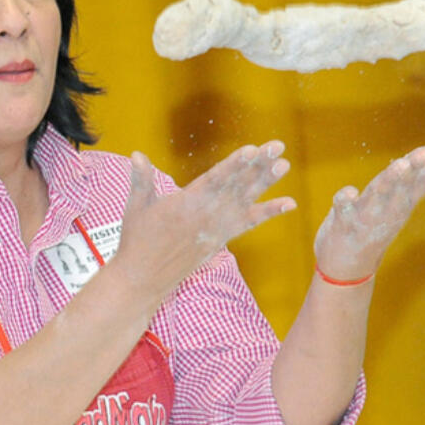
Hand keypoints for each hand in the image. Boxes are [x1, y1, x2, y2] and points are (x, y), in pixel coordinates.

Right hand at [113, 141, 296, 296]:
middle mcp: (207, 214)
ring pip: (246, 199)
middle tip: (278, 146)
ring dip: (266, 182)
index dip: (235, 164)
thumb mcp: (136, 207)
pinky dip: (269, 212)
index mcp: (186, 202)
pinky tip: (289, 203)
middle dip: (258, 165)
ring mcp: (217, 227)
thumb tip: (135, 153)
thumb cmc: (137, 240)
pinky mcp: (222, 238)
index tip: (252, 150)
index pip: (215, 179)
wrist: (145, 278)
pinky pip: (250, 223)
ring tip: (284, 164)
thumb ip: (141, 179)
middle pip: (237, 185)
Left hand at [313, 146, 424, 281]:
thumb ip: (410, 180)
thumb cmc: (374, 228)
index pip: (422, 185)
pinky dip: (345, 199)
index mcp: (401, 205)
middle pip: (402, 186)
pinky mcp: (342, 222)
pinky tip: (348, 191)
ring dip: (389, 179)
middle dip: (415, 169)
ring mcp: (364, 217)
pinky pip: (343, 209)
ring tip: (401, 164)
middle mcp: (386, 210)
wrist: (347, 271)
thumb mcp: (397, 204)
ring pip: (378, 194)